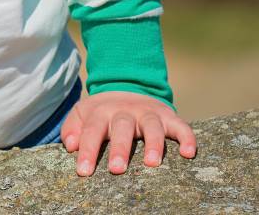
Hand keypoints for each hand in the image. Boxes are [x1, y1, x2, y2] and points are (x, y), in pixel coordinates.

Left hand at [61, 91, 196, 175]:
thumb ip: (72, 128)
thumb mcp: (82, 113)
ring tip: (152, 163)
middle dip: (120, 148)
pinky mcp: (168, 116)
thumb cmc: (102, 112)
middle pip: (122, 127)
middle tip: (116, 169)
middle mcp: (125, 111)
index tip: (84, 172)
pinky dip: (186, 137)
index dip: (87, 150)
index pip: (92, 130)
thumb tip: (70, 145)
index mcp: (102, 111)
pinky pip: (180, 125)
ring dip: (153, 143)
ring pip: (152, 125)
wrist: (127, 85)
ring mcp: (148, 113)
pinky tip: (189, 153)